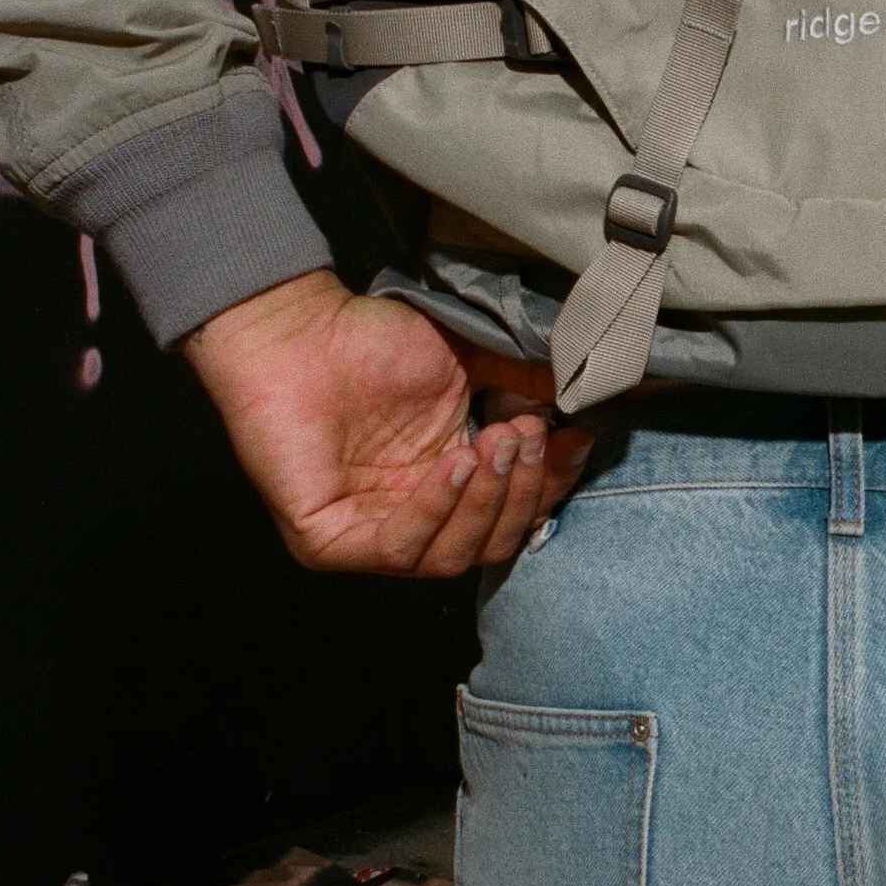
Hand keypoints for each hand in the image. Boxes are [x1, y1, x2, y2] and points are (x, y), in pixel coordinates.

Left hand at [182, 270, 592, 574]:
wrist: (296, 328)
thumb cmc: (370, 342)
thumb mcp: (467, 365)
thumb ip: (525, 383)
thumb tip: (589, 395)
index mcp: (444, 489)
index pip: (511, 513)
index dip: (548, 483)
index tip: (574, 440)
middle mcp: (407, 521)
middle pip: (490, 544)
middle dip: (521, 492)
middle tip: (529, 435)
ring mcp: (366, 537)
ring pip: (451, 556)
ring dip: (485, 501)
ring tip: (494, 443)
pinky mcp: (326, 542)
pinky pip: (398, 549)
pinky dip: (436, 508)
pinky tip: (454, 463)